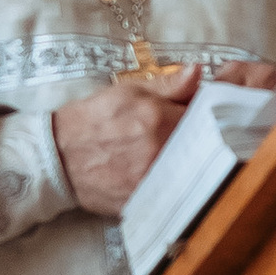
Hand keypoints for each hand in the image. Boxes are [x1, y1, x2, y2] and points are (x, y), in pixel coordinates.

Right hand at [54, 68, 202, 214]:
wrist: (59, 156)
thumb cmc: (92, 120)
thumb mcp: (128, 92)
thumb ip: (169, 85)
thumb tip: (199, 73)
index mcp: (158, 119)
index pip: (208, 113)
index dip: (216, 108)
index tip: (215, 106)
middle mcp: (160, 151)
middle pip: (207, 144)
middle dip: (210, 136)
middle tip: (199, 133)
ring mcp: (154, 180)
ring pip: (195, 170)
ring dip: (197, 160)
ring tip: (184, 153)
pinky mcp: (147, 201)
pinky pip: (177, 193)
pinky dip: (180, 183)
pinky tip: (174, 175)